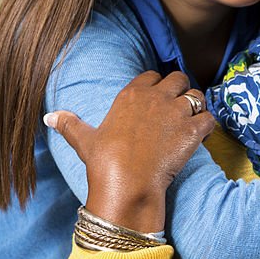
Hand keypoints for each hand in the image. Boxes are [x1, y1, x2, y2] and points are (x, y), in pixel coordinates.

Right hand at [44, 70, 215, 232]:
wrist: (126, 183)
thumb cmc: (104, 162)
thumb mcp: (84, 139)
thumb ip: (69, 123)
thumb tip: (49, 116)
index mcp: (131, 95)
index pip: (151, 75)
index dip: (157, 85)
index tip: (158, 98)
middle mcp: (156, 97)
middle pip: (179, 78)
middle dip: (181, 90)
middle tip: (179, 107)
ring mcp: (177, 112)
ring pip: (197, 96)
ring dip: (198, 106)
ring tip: (193, 120)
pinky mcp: (193, 130)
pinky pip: (210, 118)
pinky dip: (208, 126)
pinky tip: (201, 136)